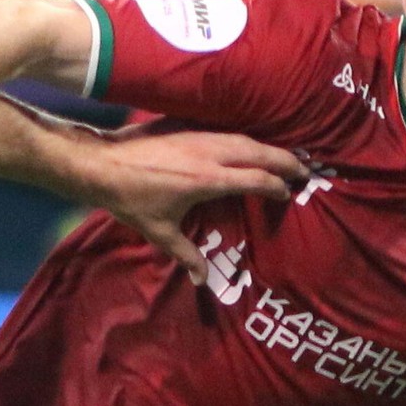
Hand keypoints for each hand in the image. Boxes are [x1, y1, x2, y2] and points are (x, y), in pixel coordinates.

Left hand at [92, 130, 306, 283]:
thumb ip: (185, 254)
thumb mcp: (159, 231)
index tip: (289, 193)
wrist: (101, 163)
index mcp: (207, 179)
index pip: (255, 179)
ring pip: (244, 137)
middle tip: (304, 169)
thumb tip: (201, 281)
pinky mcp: (186, 124)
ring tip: (284, 156)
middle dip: (284, 160)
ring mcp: (198, 134)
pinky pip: (226, 128)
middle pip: (259, 152)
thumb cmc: (130, 198)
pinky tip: (249, 142)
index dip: (276, 186)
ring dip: (267, 147)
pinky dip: (245, 137)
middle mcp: (209, 152)